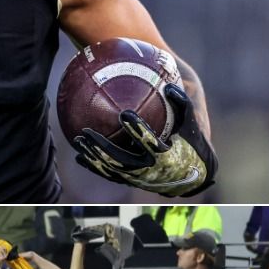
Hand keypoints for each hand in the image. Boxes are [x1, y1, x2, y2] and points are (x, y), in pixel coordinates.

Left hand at [70, 83, 214, 195]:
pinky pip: (109, 175)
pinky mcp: (131, 182)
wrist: (191, 178)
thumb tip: (169, 86)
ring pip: (111, 168)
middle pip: (121, 159)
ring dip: (93, 155)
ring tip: (77, 140)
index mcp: (166, 156)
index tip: (124, 113)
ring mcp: (138, 178)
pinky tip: (79, 156)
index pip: (149, 142)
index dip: (137, 129)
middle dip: (102, 146)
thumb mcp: (191, 126)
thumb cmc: (191, 145)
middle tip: (86, 131)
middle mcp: (150, 170)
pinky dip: (94, 167)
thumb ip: (183, 105)